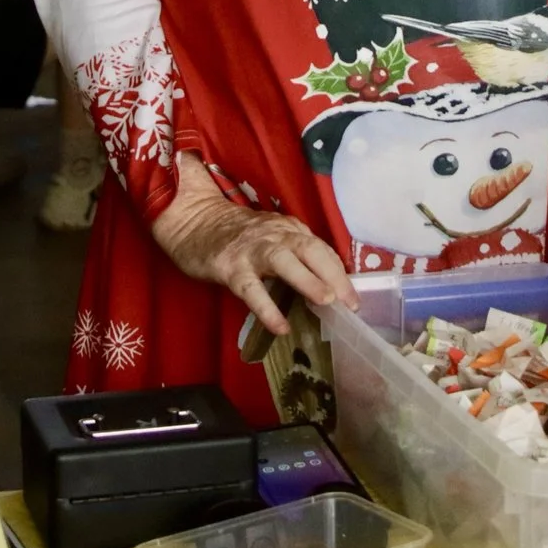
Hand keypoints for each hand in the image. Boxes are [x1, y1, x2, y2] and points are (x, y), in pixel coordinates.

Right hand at [151, 170, 356, 336]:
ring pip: (284, 260)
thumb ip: (296, 252)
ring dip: (308, 279)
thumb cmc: (236, 235)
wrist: (193, 220)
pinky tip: (281, 327)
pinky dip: (267, 308)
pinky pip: (251, 288)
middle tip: (351, 304)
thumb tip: (326, 282)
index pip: (321, 248)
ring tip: (327, 301)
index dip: (340, 273)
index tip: (354, 299)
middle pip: (311, 249)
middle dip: (334, 275)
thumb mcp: (271, 237)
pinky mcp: (230, 267)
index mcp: (288, 230)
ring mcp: (252, 250)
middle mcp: (275, 235)